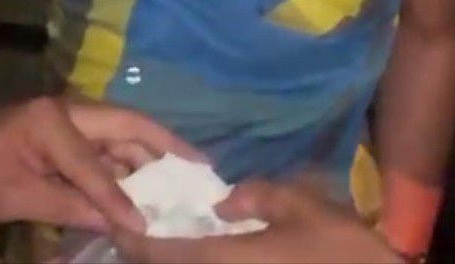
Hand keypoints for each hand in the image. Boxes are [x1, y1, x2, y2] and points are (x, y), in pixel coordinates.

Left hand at [0, 93, 197, 231]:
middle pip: (132, 127)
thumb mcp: (11, 196)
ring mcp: (78, 117)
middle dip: (169, 149)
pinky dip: (137, 164)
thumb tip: (119, 224)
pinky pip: (115, 145)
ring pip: (128, 135)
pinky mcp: (78, 129)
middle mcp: (75, 110)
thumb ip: (66, 206)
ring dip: (157, 158)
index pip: (95, 166)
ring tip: (187, 183)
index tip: (148, 224)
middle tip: (205, 173)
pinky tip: (153, 187)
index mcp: (53, 122)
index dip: (121, 198)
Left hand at [113, 180, 399, 263]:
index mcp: (221, 260)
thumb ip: (254, 196)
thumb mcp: (299, 206)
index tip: (116, 224)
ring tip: (170, 241)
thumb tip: (222, 203)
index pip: (158, 254)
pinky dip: (202, 263)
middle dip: (147, 254)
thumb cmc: (338, 249)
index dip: (132, 241)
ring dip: (175, 260)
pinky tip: (211, 252)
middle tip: (138, 231)